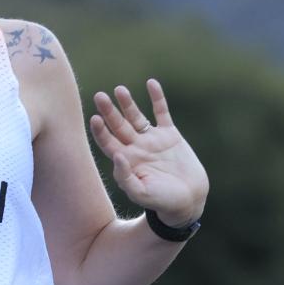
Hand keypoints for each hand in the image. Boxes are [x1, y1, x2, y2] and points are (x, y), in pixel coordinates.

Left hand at [90, 79, 208, 225]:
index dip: (100, 131)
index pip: (108, 142)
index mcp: (126, 161)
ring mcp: (152, 140)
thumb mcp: (141, 193)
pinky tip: (151, 83)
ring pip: (137, 117)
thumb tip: (117, 156)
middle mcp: (136, 147)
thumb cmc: (161, 201)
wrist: (188, 200)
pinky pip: (162, 112)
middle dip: (109, 111)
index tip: (95, 118)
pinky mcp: (170, 135)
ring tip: (119, 90)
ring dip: (128, 103)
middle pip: (119, 125)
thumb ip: (126, 177)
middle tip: (99, 96)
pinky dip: (157, 98)